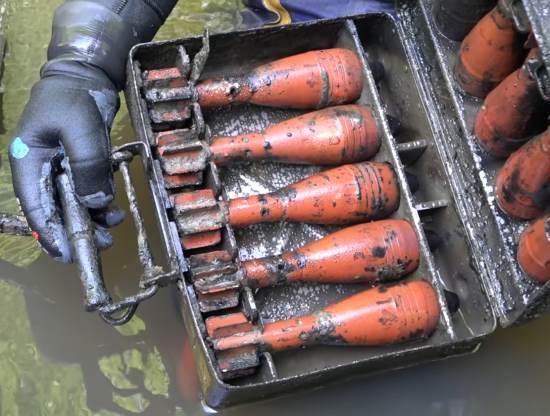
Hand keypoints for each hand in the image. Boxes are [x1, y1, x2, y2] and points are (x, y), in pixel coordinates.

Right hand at [9, 61, 123, 261]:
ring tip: (114, 225)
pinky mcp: (80, 166)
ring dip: (93, 218)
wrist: (87, 76)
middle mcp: (42, 170)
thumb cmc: (74, 98)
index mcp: (28, 162)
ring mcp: (62, 169)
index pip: (35, 206)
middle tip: (101, 245)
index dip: (50, 233)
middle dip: (76, 230)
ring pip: (74, 204)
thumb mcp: (79, 130)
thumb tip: (96, 202)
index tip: (67, 254)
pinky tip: (115, 210)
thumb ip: (87, 166)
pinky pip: (88, 191)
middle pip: (56, 210)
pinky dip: (100, 202)